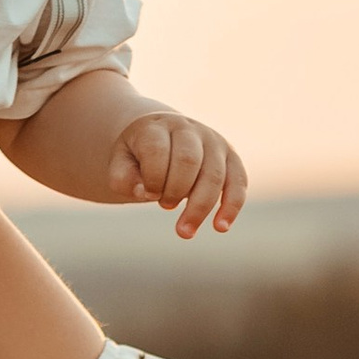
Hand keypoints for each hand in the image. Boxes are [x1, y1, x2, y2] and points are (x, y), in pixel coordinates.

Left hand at [109, 111, 248, 239]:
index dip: (153, 178)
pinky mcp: (231, 157)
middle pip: (189, 161)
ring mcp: (213, 141)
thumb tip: (145, 192)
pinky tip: (220, 227)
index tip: (147, 194)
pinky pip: (238, 182)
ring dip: (200, 207)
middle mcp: (188, 128)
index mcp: (157, 126)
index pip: (158, 150)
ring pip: (215, 175)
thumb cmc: (138, 155)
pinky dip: (231, 206)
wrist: (161, 134)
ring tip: (184, 232)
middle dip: (175, 192)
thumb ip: (124, 178)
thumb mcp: (120, 162)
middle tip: (164, 207)